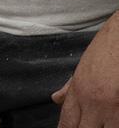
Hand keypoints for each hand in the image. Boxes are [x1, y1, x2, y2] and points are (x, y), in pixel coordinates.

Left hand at [52, 13, 118, 127]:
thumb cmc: (108, 49)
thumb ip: (70, 87)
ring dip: (104, 127)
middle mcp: (92, 101)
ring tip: (105, 120)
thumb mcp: (84, 66)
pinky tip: (115, 118)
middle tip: (91, 124)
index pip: (67, 122)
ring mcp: (112, 108)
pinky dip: (116, 123)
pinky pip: (118, 124)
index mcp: (79, 90)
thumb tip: (55, 100)